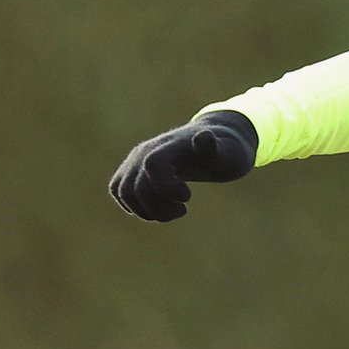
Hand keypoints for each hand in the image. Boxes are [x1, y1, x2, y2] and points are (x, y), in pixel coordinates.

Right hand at [109, 110, 258, 221]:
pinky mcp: (132, 170)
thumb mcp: (229, 152)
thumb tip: (204, 137)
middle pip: (135, 187)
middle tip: (183, 210)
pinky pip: (119, 190)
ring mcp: (136, 160)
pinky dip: (135, 206)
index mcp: (170, 147)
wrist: (213, 142)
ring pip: (124, 192)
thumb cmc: (225, 151)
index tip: (187, 197)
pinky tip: (158, 208)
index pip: (153, 165)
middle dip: (159, 209)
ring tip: (171, 211)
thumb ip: (214, 149)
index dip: (167, 188)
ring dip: (146, 211)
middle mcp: (147, 151)